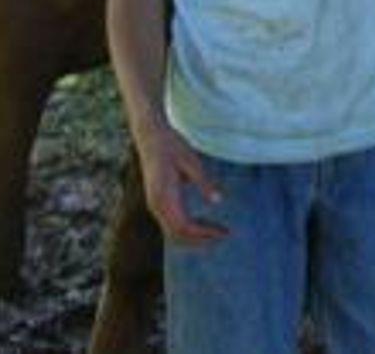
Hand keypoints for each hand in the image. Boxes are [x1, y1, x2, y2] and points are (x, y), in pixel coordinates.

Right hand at [137, 123, 227, 244]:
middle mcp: (156, 205)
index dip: (204, 234)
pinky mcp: (157, 202)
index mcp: (165, 196)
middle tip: (224, 235)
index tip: (223, 232)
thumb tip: (218, 200)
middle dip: (201, 240)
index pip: (184, 227)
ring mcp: (155, 205)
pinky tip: (204, 222)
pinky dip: (188, 228)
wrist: (150, 135)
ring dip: (195, 236)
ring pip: (174, 232)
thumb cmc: (172, 146)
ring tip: (217, 231)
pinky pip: (171, 223)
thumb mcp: (191, 161)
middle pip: (178, 235)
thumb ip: (204, 182)